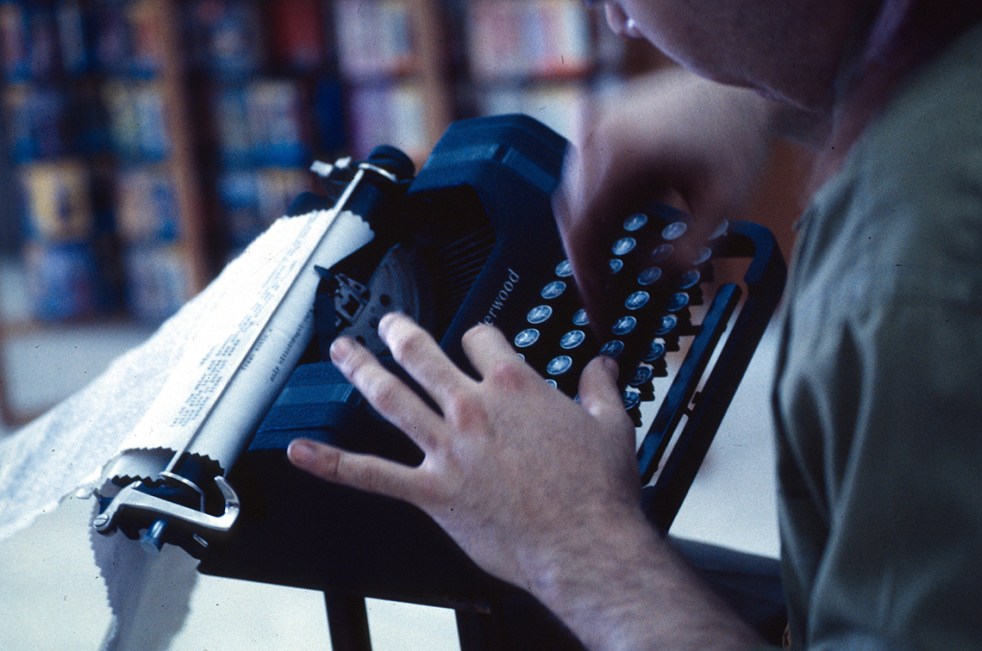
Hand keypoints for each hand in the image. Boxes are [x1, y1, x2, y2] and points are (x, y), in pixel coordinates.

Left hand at [286, 313, 640, 589]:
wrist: (585, 543)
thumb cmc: (597, 491)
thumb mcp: (612, 425)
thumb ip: (602, 387)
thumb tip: (602, 365)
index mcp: (514, 387)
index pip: (481, 339)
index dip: (476, 336)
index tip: (475, 341)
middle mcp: (472, 409)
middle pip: (421, 353)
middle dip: (399, 333)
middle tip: (386, 324)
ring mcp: (447, 448)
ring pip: (390, 397)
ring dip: (360, 370)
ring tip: (342, 351)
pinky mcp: (431, 491)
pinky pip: (370, 474)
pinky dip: (331, 462)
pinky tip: (302, 451)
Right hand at [555, 68, 774, 333]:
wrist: (740, 90)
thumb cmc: (738, 139)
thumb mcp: (725, 204)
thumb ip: (689, 249)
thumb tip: (652, 280)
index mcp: (621, 156)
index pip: (583, 233)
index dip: (587, 278)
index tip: (597, 308)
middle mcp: (597, 137)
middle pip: (573, 218)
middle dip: (588, 263)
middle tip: (604, 300)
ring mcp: (594, 125)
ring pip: (572, 198)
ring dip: (590, 236)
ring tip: (611, 272)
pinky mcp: (599, 122)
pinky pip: (581, 175)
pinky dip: (594, 207)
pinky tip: (616, 230)